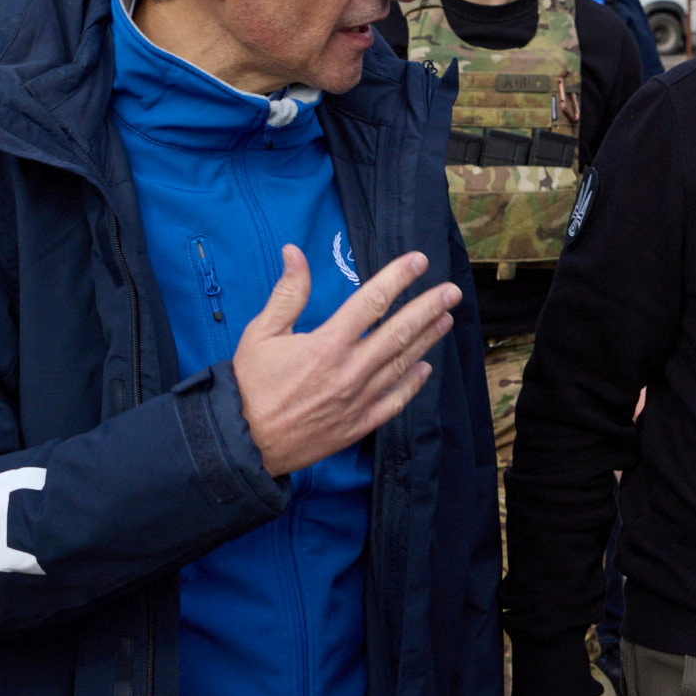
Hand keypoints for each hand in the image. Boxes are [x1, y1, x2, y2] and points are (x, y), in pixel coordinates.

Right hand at [231, 247, 460, 476]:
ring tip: (446, 319)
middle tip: (451, 291)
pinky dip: (412, 384)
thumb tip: (295, 251)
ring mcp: (358, 399)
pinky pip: (394, 401)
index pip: (372, 301)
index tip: (419, 261)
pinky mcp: (359, 425)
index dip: (399, 277)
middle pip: (399, 331)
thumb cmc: (249, 385)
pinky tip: (425, 368)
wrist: (244, 443)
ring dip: (427, 339)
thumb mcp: (260, 333)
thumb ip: (286, 293)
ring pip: (402, 363)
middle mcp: (350, 370)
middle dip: (428, 307)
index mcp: (327, 343)